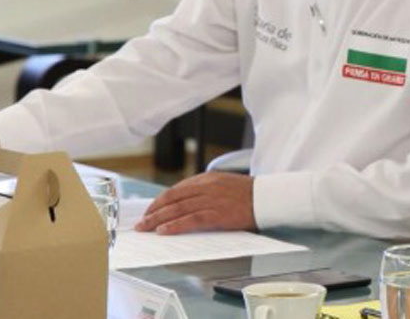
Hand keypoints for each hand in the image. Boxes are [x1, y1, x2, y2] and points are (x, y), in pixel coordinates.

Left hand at [135, 171, 255, 233]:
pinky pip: (190, 220)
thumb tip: (187, 201)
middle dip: (154, 211)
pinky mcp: (217, 213)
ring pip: (178, 209)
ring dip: (158, 220)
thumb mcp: (225, 183)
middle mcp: (206, 187)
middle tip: (142, 222)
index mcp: (208, 178)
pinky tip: (164, 231)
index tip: (151, 210)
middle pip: (173, 199)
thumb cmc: (248, 193)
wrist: (267, 197)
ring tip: (146, 228)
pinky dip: (175, 225)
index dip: (160, 200)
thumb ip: (206, 189)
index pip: (177, 189)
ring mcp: (211, 200)